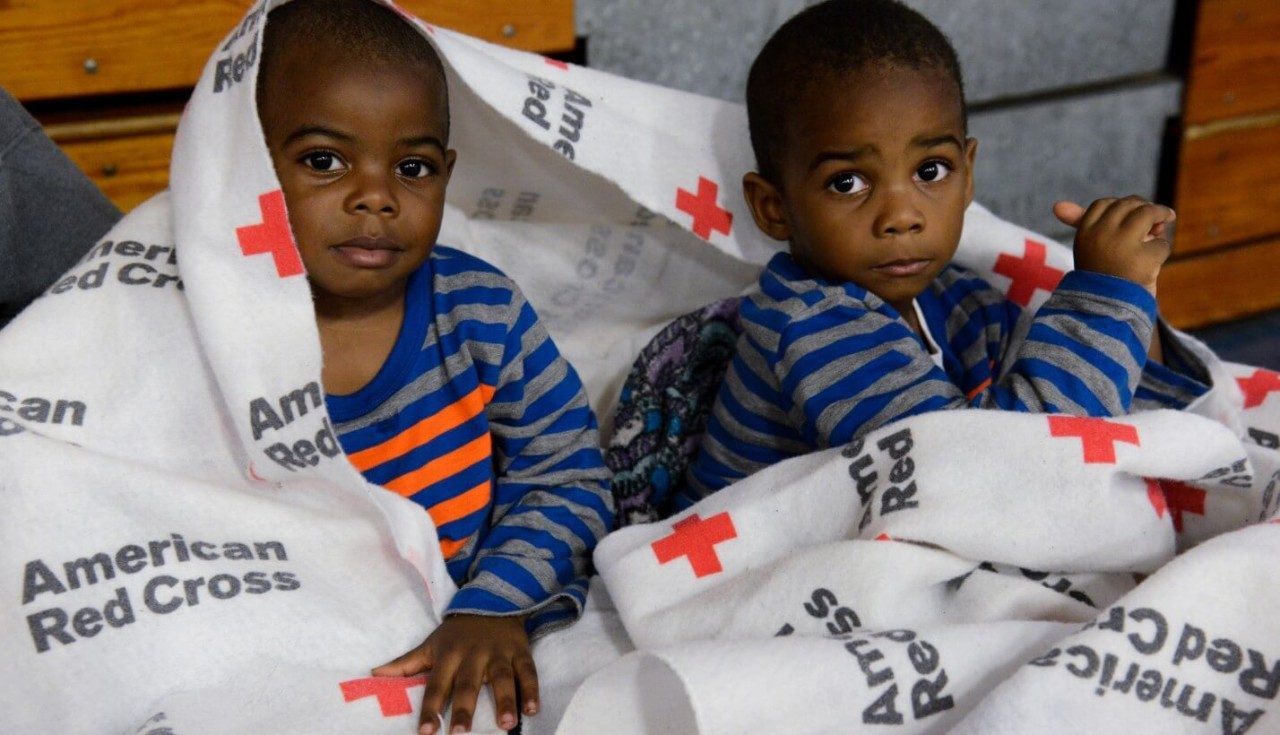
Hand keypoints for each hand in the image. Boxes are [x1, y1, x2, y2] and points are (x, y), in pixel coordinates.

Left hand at [372, 614, 537, 733]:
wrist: (492, 601)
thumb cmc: (457, 633)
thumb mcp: (431, 644)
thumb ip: (406, 663)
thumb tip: (374, 674)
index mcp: (449, 655)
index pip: (437, 685)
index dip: (430, 708)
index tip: (426, 732)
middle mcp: (474, 654)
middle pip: (469, 683)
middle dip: (465, 708)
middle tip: (460, 733)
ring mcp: (499, 653)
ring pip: (503, 678)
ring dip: (505, 700)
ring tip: (507, 724)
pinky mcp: (520, 651)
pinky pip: (528, 672)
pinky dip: (531, 690)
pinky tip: (532, 710)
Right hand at [1053, 196, 1174, 294]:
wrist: (1104, 315)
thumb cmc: (1100, 279)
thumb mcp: (1089, 249)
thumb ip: (1079, 223)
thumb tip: (1057, 205)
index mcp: (1084, 233)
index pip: (1103, 205)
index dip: (1120, 207)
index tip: (1127, 218)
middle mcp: (1100, 235)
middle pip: (1129, 205)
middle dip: (1144, 209)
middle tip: (1155, 218)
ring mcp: (1121, 246)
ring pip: (1147, 215)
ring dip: (1161, 217)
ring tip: (1163, 225)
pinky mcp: (1142, 259)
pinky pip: (1160, 244)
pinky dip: (1161, 251)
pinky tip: (1153, 264)